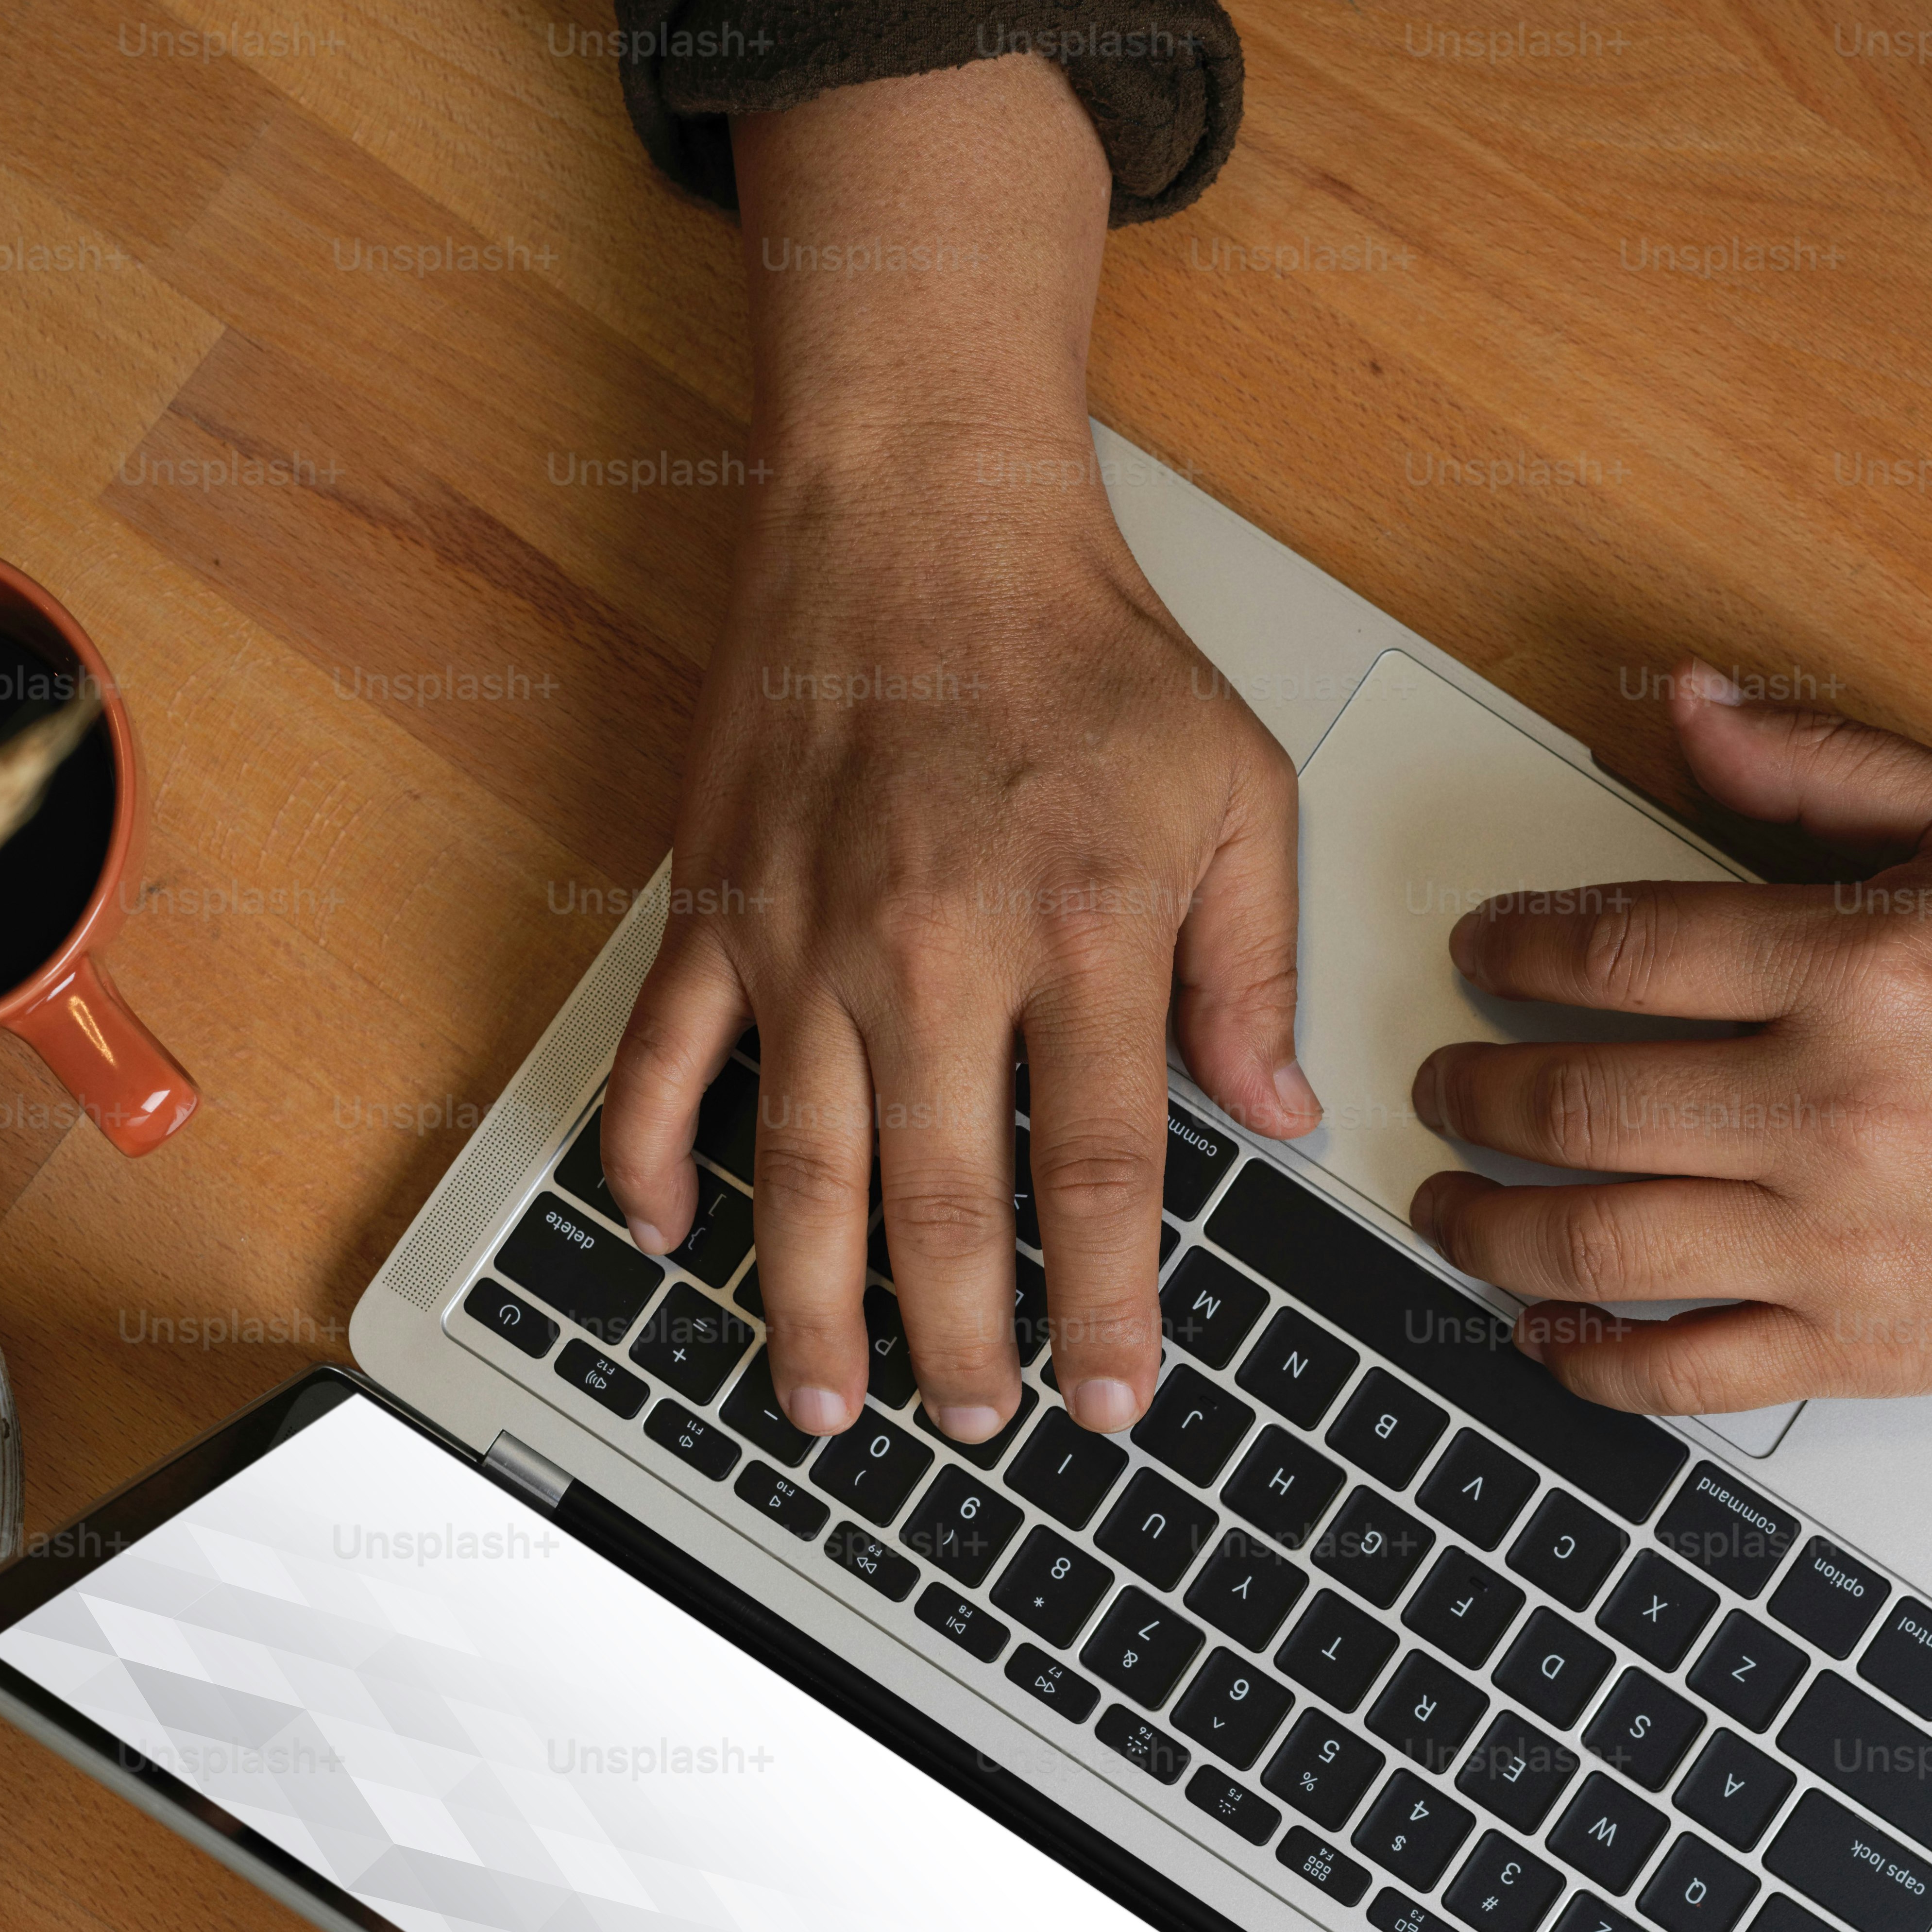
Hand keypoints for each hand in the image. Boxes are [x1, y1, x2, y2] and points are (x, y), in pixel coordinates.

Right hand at [599, 59, 1315, 1448]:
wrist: (922, 509)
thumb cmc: (1086, 647)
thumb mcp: (1235, 790)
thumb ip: (1255, 965)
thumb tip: (1279, 1116)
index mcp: (1081, 934)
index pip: (1100, 1175)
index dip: (1108, 1309)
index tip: (1112, 1397)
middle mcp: (935, 955)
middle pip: (944, 1205)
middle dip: (959, 1342)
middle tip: (977, 1422)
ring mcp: (806, 939)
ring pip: (803, 1170)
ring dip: (811, 1305)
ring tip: (828, 1404)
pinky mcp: (714, 906)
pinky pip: (663, 1062)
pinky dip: (652, 1158)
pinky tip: (668, 1236)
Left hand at [1404, 668, 1931, 1408]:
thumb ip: (1821, 764)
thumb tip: (1684, 704)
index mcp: (1857, 968)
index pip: (1615, 948)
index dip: (1512, 944)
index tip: (1478, 948)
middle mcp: (1834, 1109)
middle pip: (1573, 1099)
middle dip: (1472, 1086)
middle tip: (1442, 1077)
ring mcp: (1840, 1240)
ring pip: (1595, 1240)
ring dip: (1487, 1221)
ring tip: (1448, 1197)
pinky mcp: (1863, 1342)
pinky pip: (1682, 1368)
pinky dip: (1586, 1356)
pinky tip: (1538, 1325)